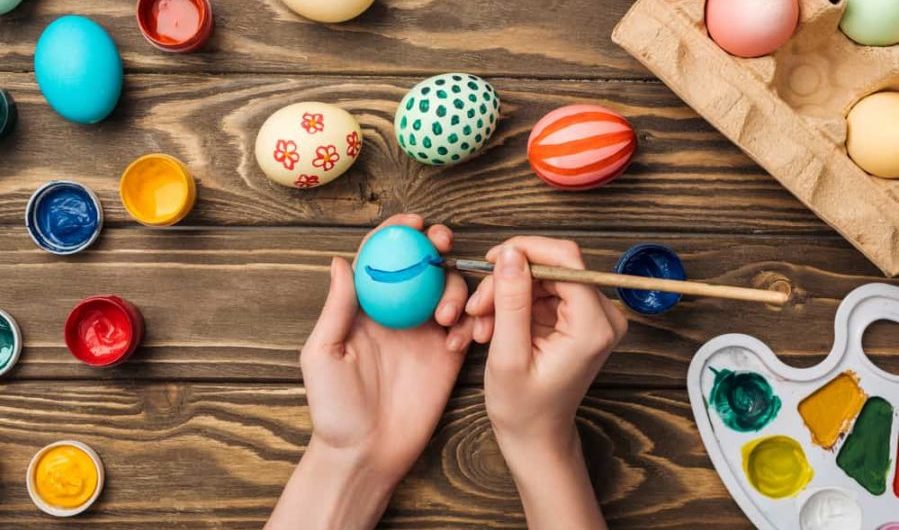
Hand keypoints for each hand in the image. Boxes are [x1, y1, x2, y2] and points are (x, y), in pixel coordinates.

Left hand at [266, 214, 472, 529]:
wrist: (367, 454)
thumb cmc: (335, 409)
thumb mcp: (323, 355)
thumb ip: (337, 308)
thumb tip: (342, 260)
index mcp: (366, 307)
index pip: (382, 257)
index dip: (396, 233)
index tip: (414, 222)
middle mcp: (398, 312)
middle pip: (422, 265)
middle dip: (436, 247)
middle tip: (442, 246)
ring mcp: (425, 332)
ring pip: (449, 289)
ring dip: (455, 290)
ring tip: (449, 316)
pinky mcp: (448, 354)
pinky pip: (468, 324)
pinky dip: (472, 322)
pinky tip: (460, 339)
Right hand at [465, 237, 627, 529]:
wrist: (536, 435)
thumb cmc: (523, 407)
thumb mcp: (508, 354)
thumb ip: (511, 302)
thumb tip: (511, 254)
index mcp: (592, 325)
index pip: (566, 260)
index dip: (525, 251)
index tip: (491, 261)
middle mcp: (602, 315)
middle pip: (552, 266)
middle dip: (508, 280)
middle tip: (476, 307)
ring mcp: (591, 315)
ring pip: (542, 277)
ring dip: (505, 294)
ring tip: (480, 324)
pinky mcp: (577, 317)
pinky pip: (541, 291)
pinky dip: (513, 304)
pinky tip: (492, 326)